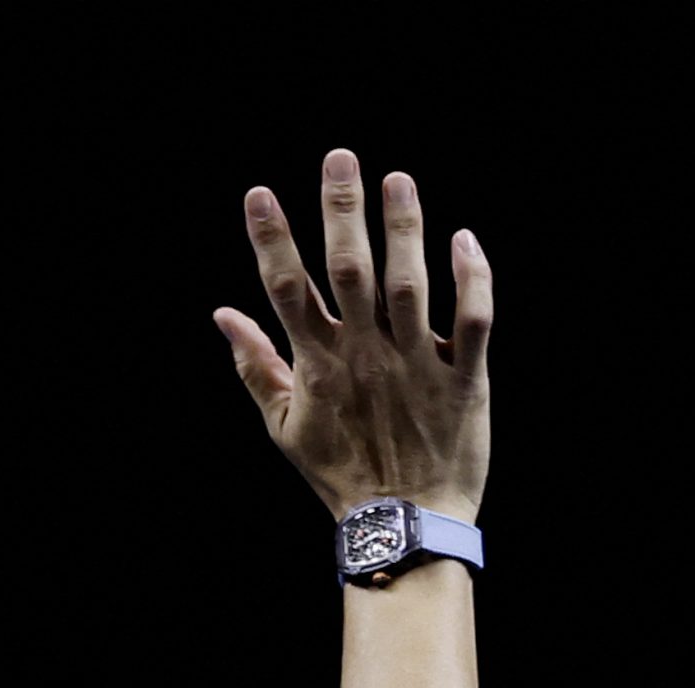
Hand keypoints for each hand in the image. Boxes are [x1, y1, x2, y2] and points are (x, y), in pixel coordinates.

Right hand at [213, 149, 490, 524]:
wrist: (403, 523)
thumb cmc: (340, 475)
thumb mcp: (283, 427)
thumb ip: (254, 366)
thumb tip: (222, 315)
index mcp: (317, 365)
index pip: (286, 290)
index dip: (271, 240)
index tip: (258, 193)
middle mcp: (364, 355)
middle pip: (348, 270)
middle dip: (341, 211)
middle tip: (339, 157)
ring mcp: (416, 364)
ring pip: (409, 284)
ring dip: (404, 228)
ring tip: (397, 180)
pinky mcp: (464, 378)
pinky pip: (473, 320)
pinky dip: (472, 278)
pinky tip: (464, 239)